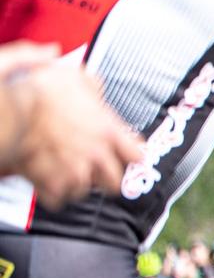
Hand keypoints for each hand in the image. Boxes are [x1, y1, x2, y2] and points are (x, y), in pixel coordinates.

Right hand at [0, 52, 143, 206]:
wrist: (13, 110)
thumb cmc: (43, 90)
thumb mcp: (76, 77)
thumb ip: (93, 87)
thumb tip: (96, 88)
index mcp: (107, 130)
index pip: (136, 155)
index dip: (131, 157)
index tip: (126, 158)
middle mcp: (96, 154)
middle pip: (114, 183)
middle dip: (106, 180)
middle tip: (97, 174)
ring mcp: (74, 171)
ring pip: (83, 193)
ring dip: (75, 186)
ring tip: (67, 177)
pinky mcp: (50, 183)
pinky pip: (57, 200)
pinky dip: (52, 195)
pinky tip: (47, 184)